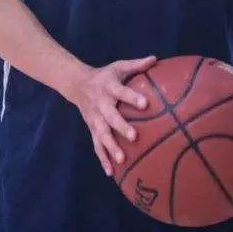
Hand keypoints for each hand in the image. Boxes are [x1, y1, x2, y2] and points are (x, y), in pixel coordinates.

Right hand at [66, 55, 155, 175]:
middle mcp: (101, 104)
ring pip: (102, 134)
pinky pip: (96, 145)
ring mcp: (94, 119)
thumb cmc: (105, 76)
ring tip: (122, 159)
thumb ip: (137, 65)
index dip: (132, 97)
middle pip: (110, 117)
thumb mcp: (119, 66)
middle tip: (134, 136)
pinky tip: (111, 172)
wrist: (77, 84)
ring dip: (111, 147)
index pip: (121, 92)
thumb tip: (156, 59)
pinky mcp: (92, 129)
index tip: (145, 103)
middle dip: (121, 127)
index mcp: (109, 87)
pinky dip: (102, 159)